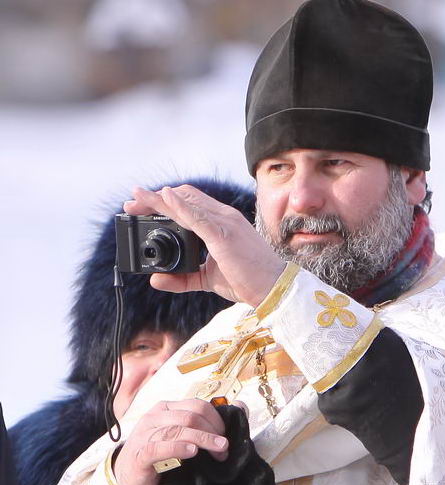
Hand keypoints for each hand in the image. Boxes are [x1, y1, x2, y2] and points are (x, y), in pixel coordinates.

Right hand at [113, 399, 228, 484]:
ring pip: (178, 429)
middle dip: (212, 432)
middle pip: (190, 416)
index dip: (216, 419)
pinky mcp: (139, 454)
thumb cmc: (162, 456)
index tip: (226, 437)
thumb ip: (205, 425)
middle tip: (224, 449)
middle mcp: (155, 416)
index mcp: (167, 408)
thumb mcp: (182, 437)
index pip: (197, 405)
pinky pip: (159, 447)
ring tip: (218, 452)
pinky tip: (192, 452)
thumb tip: (240, 407)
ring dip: (202, 440)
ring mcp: (145, 434)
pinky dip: (178, 448)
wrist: (130, 479)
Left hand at [123, 184, 285, 305]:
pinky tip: (164, 199)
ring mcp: (224, 223)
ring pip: (186, 202)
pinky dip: (179, 206)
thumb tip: (156, 279)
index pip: (190, 203)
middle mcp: (223, 217)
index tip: (143, 209)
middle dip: (155, 199)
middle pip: (184, 197)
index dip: (166, 203)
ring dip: (158, 200)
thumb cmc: (247, 281)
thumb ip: (182, 278)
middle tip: (131, 204)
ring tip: (135, 199)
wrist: (273, 288)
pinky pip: (197, 216)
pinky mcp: (224, 234)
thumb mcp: (207, 279)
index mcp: (221, 223)